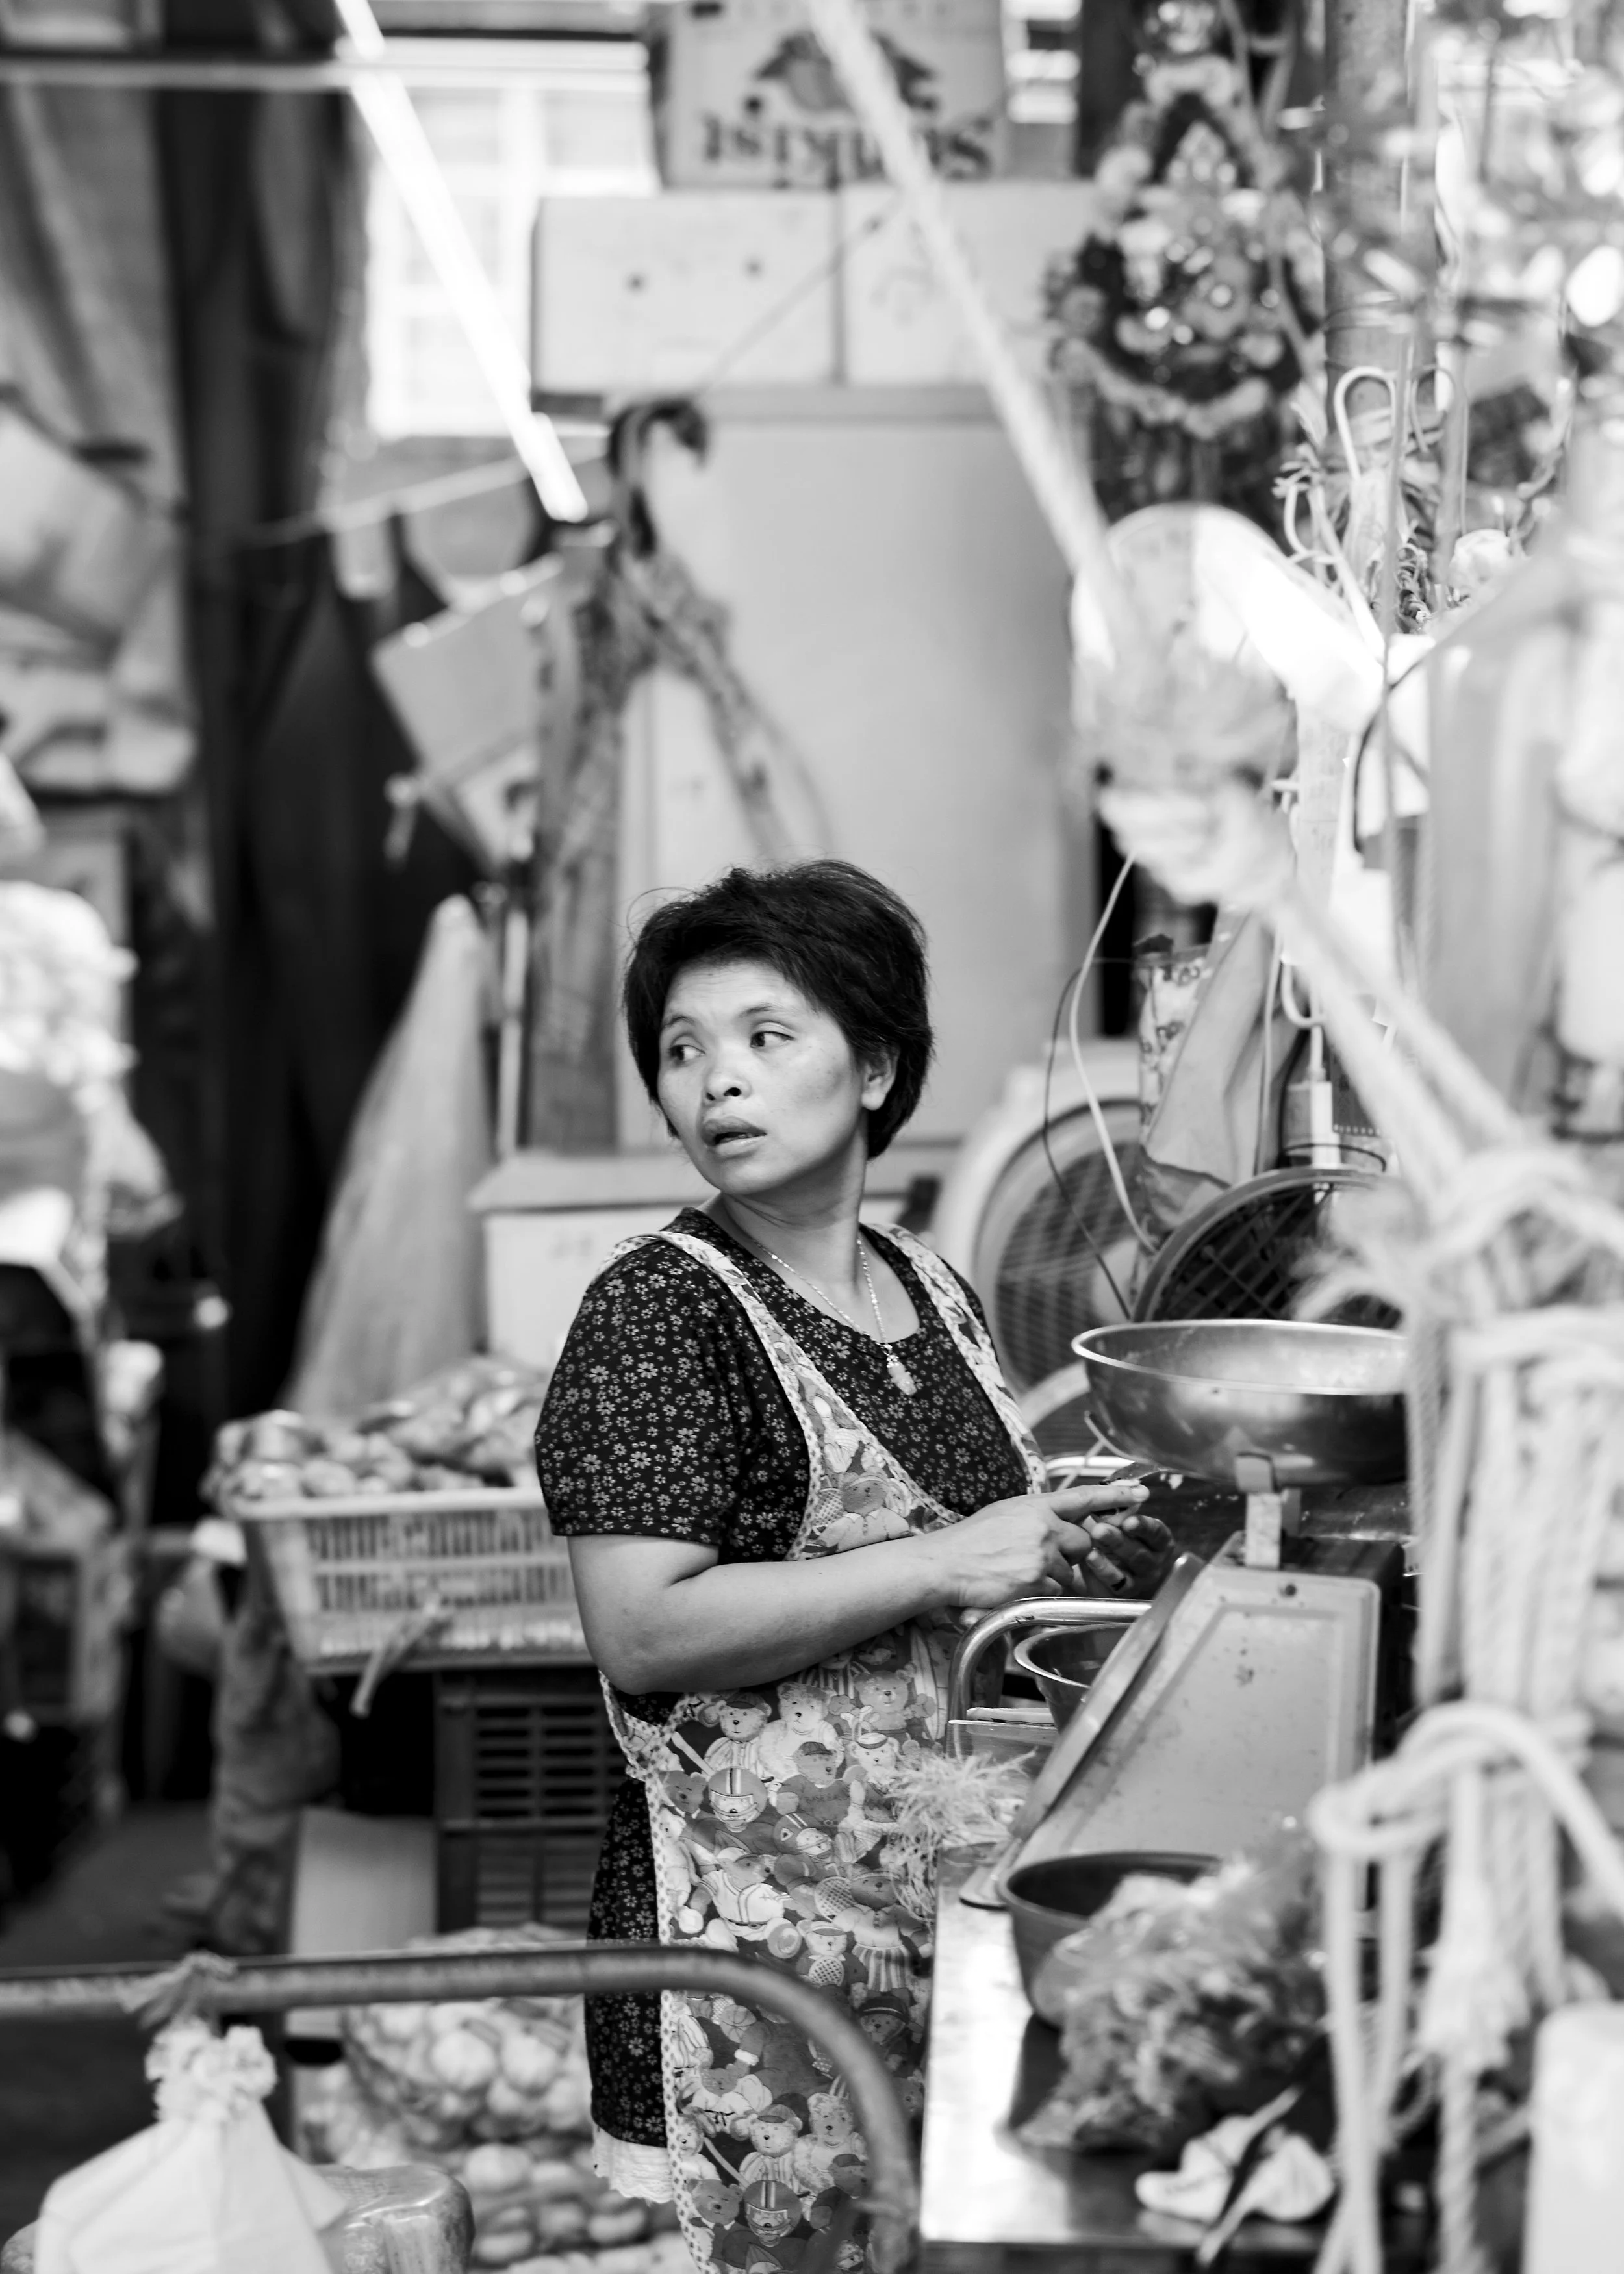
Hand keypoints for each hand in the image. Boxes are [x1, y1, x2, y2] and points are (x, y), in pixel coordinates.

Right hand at [923, 1482, 1151, 1613]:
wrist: (945, 1564)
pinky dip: (1040, 1592)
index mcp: (1036, 1506)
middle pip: (1084, 1542)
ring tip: (1018, 1571)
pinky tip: (1016, 1584)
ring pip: (1069, 1571)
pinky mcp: (1036, 1582)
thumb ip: (1037, 1516)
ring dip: (1051, 1576)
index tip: (1142, 1493)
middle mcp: (1043, 1527)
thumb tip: (1059, 1524)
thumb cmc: (971, 1540)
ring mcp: (1041, 1555)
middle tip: (1041, 1556)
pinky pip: (1055, 1591)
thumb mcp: (1006, 1513)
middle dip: (1072, 1553)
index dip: (1117, 1495)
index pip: (1084, 1497)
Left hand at [1072, 1508, 1176, 1596]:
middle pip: (1142, 1551)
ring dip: (1113, 1551)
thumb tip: (1135, 1488)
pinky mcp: (1124, 1590)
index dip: (1144, 1526)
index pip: (1156, 1532)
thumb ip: (1121, 1502)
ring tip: (1095, 1537)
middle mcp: (1154, 1560)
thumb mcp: (1113, 1516)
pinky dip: (1103, 1568)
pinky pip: (1117, 1581)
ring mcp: (1141, 1578)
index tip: (1129, 1520)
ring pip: (1131, 1566)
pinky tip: (1091, 1556)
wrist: (1087, 1560)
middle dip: (1121, 1539)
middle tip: (1101, 1529)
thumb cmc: (1108, 1533)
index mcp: (1157, 1539)